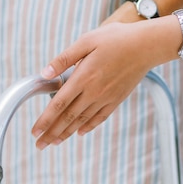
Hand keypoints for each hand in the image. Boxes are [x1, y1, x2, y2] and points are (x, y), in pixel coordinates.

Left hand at [32, 17, 179, 148]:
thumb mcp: (87, 41)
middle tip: (39, 145)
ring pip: (83, 120)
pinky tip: (80, 132)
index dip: (45, 119)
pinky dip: (88, 126)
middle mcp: (93, 92)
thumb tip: (45, 73)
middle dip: (52, 132)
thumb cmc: (116, 38)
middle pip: (68, 117)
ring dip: (67, 133)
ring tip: (54, 142)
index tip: (35, 131)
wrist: (147, 46)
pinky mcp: (117, 99)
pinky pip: (100, 117)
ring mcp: (106, 98)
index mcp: (83, 77)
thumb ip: (64, 59)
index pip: (59, 104)